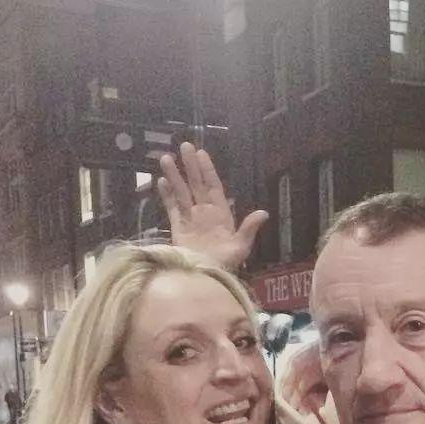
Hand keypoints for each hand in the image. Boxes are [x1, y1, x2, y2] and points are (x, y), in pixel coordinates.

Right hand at [157, 142, 267, 270]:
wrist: (207, 277)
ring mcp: (190, 219)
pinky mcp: (178, 227)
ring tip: (166, 159)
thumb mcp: (241, 247)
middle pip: (196, 185)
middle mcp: (204, 213)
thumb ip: (249, 229)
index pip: (213, 187)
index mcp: (220, 214)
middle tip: (184, 145)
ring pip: (182, 192)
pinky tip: (160, 181)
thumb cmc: (226, 263)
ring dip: (175, 176)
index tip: (201, 153)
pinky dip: (166, 195)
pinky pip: (172, 207)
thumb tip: (263, 213)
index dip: (208, 170)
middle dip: (191, 166)